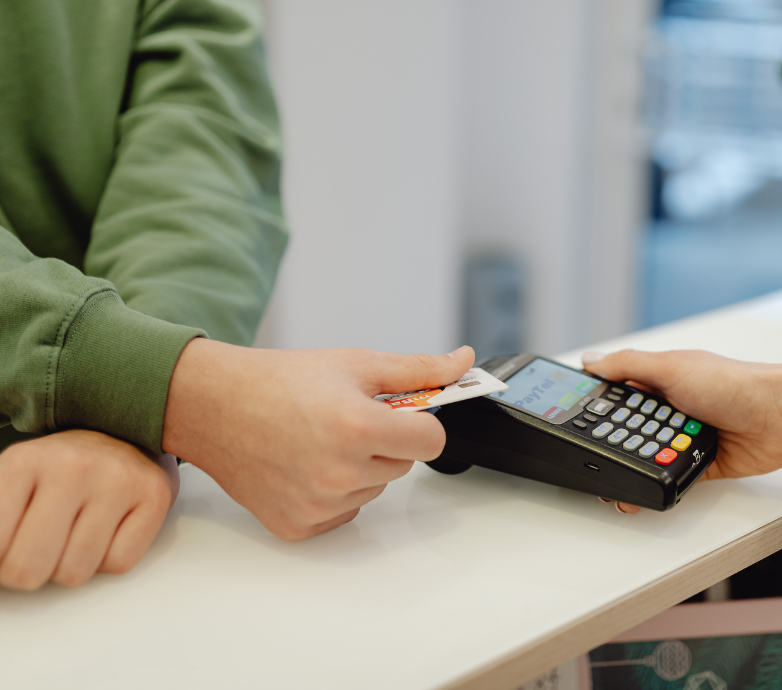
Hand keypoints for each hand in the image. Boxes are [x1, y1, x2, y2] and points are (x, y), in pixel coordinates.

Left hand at [0, 430, 175, 589]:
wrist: (123, 433)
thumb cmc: (62, 469)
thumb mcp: (11, 481)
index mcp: (24, 461)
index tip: (8, 548)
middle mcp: (73, 467)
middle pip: (29, 567)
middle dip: (29, 572)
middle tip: (37, 552)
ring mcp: (118, 480)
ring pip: (76, 571)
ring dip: (71, 566)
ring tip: (74, 537)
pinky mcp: (155, 495)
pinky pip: (120, 563)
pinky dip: (110, 559)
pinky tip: (107, 532)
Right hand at [163, 340, 473, 540]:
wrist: (211, 405)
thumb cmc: (278, 381)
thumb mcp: (355, 364)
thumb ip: (417, 369)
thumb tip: (462, 362)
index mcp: (358, 427)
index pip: (432, 441)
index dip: (420, 423)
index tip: (401, 413)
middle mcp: (339, 472)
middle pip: (403, 465)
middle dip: (386, 441)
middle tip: (346, 419)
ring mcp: (318, 504)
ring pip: (374, 488)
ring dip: (361, 467)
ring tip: (319, 439)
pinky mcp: (298, 525)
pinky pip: (344, 511)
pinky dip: (334, 492)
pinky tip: (304, 464)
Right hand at [582, 350, 781, 511]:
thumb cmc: (736, 383)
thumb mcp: (672, 367)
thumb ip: (628, 366)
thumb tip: (591, 360)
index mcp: (663, 379)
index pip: (621, 391)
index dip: (600, 406)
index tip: (578, 421)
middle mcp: (674, 406)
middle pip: (632, 429)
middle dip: (616, 443)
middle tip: (596, 458)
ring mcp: (687, 436)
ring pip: (650, 456)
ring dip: (637, 466)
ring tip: (616, 481)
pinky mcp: (702, 463)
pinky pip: (672, 477)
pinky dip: (659, 484)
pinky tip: (645, 490)